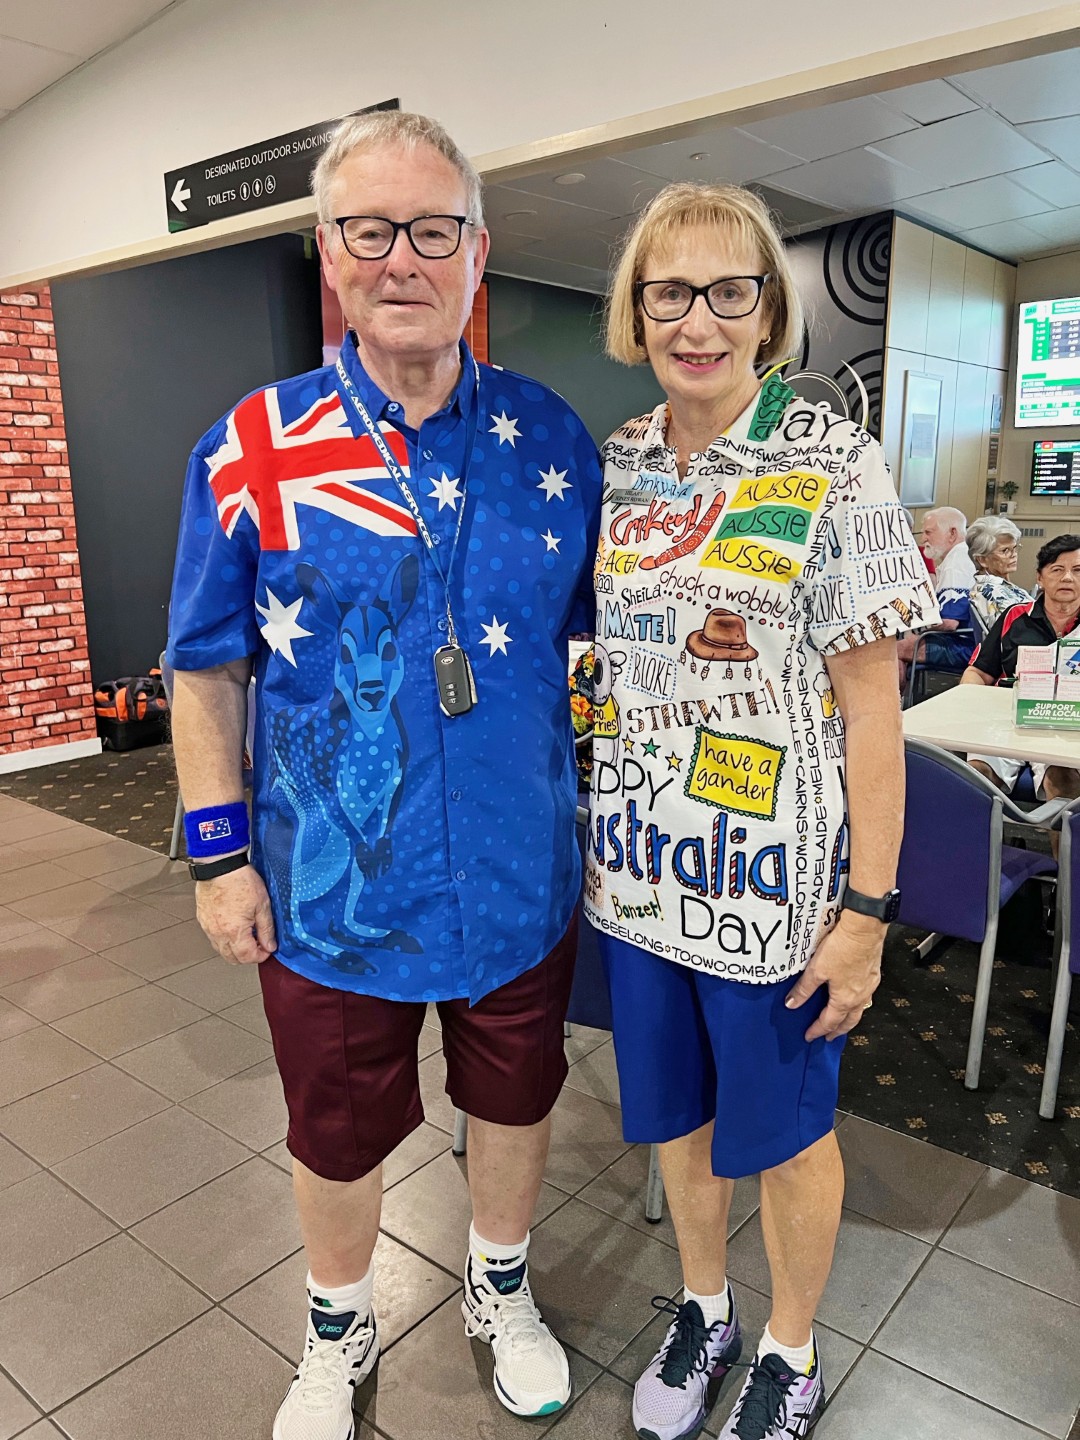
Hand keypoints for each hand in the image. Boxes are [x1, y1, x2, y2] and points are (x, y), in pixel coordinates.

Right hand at [194, 864, 276, 964]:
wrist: (220, 865)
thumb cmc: (240, 880)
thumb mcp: (263, 905)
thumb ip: (267, 929)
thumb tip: (270, 945)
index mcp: (234, 931)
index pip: (247, 957)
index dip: (260, 956)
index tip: (267, 949)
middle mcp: (218, 932)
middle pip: (232, 958)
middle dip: (247, 956)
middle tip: (258, 946)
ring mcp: (208, 927)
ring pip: (221, 950)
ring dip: (234, 949)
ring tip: (247, 936)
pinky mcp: (203, 919)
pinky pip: (213, 938)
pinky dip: (224, 939)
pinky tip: (233, 928)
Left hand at [784, 912, 882, 1041]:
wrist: (864, 930)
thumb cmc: (842, 949)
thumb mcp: (816, 970)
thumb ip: (803, 989)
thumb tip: (791, 1004)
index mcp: (844, 1000)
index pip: (829, 1022)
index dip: (817, 1030)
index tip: (809, 1036)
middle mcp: (860, 997)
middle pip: (848, 1022)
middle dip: (837, 1031)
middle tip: (828, 1037)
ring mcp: (869, 986)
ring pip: (859, 1010)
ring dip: (848, 1019)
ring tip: (840, 1021)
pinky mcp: (873, 974)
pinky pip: (865, 997)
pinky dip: (856, 1003)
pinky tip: (852, 997)